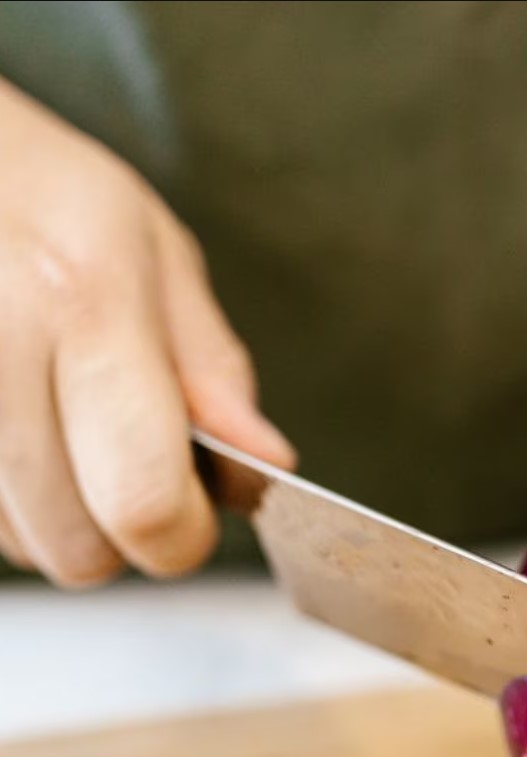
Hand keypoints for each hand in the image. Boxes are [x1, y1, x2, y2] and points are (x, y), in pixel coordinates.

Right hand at [0, 80, 293, 586]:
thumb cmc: (53, 202)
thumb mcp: (160, 258)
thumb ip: (214, 372)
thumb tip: (264, 463)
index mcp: (85, 303)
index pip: (142, 498)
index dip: (184, 535)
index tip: (197, 512)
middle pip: (78, 549)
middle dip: (128, 535)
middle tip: (135, 466)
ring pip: (24, 547)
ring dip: (65, 520)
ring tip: (69, 433)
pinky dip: (13, 506)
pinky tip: (23, 436)